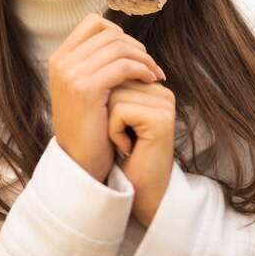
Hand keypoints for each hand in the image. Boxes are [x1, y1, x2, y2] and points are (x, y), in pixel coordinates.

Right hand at [48, 13, 164, 182]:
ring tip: (154, 74)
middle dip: (137, 47)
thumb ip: (96, 63)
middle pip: (110, 33)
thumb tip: (125, 40)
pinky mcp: (86, 89)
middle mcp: (62, 62)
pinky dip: (142, 69)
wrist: (81, 162)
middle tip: (152, 66)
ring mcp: (71, 75)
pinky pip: (123, 65)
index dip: (119, 32)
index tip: (135, 53)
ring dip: (144, 58)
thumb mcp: (86, 88)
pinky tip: (150, 81)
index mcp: (60, 58)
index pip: (93, 22)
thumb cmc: (91, 126)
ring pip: (119, 46)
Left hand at [108, 81, 175, 226]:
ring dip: (109, 123)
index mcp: (152, 87)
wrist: (138, 190)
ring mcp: (164, 104)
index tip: (115, 126)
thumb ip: (111, 88)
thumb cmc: (121, 154)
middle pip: (114, 82)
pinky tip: (127, 148)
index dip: (105, 103)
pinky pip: (120, 111)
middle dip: (106, 111)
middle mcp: (162, 91)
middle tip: (120, 137)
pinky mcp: (160, 118)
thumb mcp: (114, 114)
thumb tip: (90, 65)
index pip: (115, 73)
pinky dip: (114, 132)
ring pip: (115, 94)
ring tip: (124, 142)